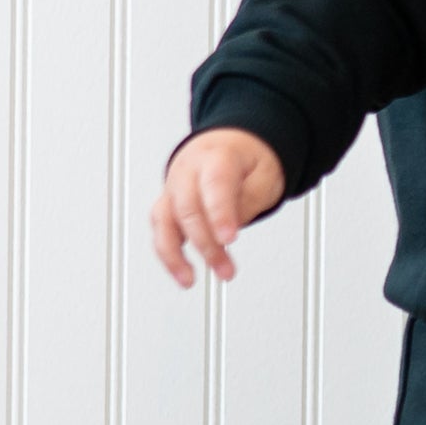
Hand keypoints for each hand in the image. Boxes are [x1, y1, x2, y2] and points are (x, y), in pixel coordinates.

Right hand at [152, 128, 286, 286]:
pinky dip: (167, 253)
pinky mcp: (167, 204)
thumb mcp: (265, 173)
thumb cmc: (248, 161)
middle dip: (205, 243)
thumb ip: (249, 198)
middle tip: (226, 270)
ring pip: (164, 220)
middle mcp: (188, 170)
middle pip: (188, 207)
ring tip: (190, 280)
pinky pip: (160, 229)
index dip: (220, 213)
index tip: (229, 238)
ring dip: (175, 254)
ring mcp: (173, 187)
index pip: (215, 183)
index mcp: (217, 156)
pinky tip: (183, 273)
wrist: (229, 144)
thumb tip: (230, 225)